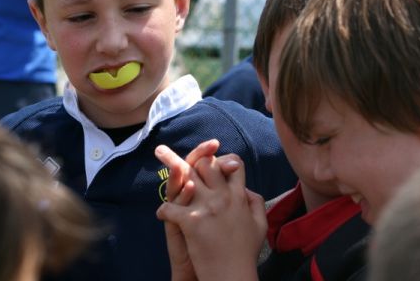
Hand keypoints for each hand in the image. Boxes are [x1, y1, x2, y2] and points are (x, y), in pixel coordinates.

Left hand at [157, 155, 265, 280]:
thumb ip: (255, 202)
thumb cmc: (246, 253)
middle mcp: (223, 197)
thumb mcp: (260, 225)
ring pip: (186, 176)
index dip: (222, 159)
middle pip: (207, 164)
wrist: (233, 276)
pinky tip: (162, 215)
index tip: (212, 161)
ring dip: (171, 163)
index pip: (234, 163)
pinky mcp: (192, 221)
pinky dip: (164, 211)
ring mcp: (207, 207)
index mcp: (239, 196)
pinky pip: (171, 208)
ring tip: (159, 152)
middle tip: (181, 154)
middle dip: (194, 157)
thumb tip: (246, 189)